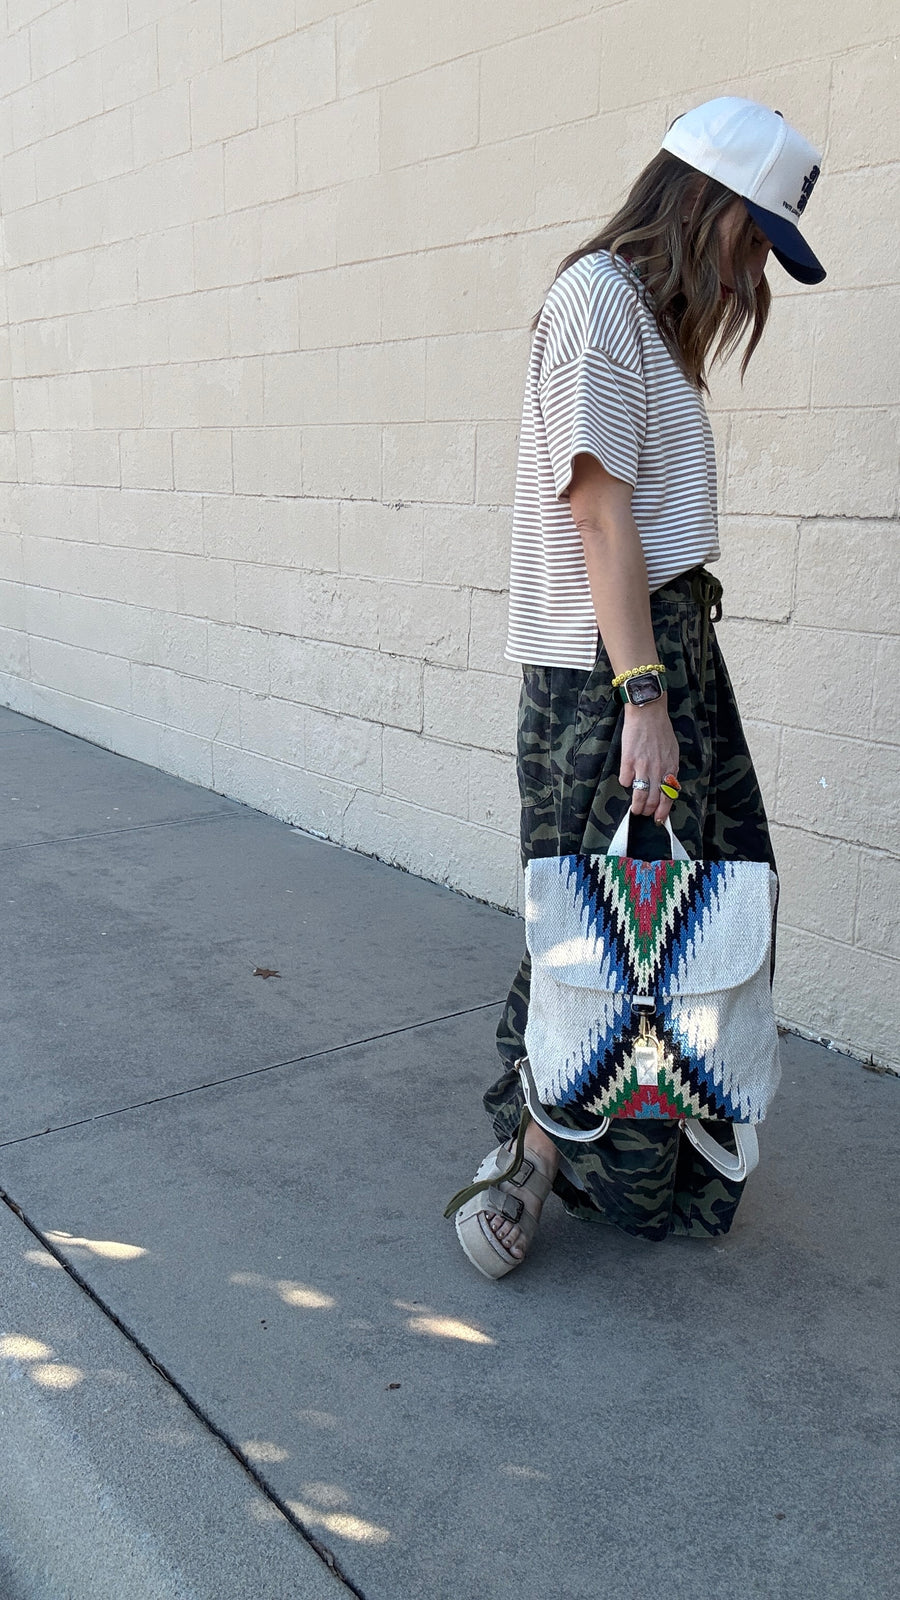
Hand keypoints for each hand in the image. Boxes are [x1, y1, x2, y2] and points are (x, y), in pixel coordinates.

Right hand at [619, 699, 679, 823]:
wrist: (648, 713)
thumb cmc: (660, 730)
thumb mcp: (672, 751)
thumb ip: (670, 768)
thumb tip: (668, 784)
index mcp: (670, 768)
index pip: (669, 796)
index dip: (664, 811)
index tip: (660, 818)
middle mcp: (658, 771)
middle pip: (654, 800)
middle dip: (649, 812)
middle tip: (644, 814)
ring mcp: (643, 767)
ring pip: (639, 796)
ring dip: (637, 807)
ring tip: (634, 810)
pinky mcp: (628, 762)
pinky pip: (625, 781)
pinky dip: (625, 783)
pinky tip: (626, 779)